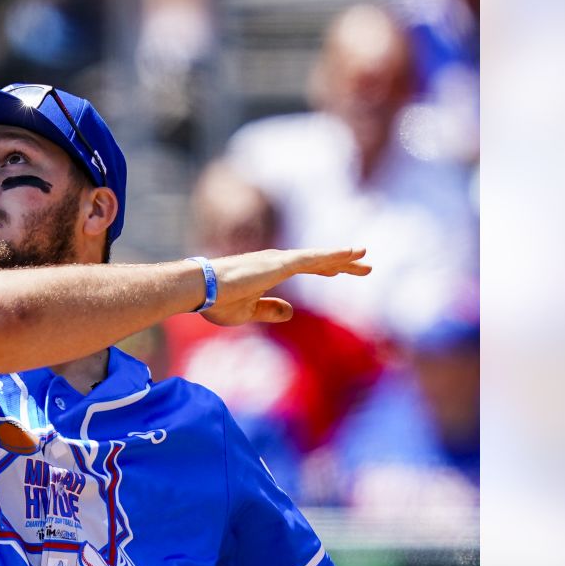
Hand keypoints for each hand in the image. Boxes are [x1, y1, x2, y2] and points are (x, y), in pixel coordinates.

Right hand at [201, 248, 369, 325]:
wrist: (199, 290)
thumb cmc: (215, 301)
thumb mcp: (247, 312)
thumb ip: (269, 310)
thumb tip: (289, 312)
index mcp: (268, 272)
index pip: (305, 268)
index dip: (326, 268)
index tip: (343, 271)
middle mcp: (275, 261)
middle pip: (317, 261)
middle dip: (342, 263)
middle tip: (365, 264)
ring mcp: (278, 260)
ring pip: (318, 257)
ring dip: (343, 257)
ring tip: (364, 254)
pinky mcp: (279, 264)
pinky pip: (313, 259)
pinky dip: (333, 256)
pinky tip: (351, 253)